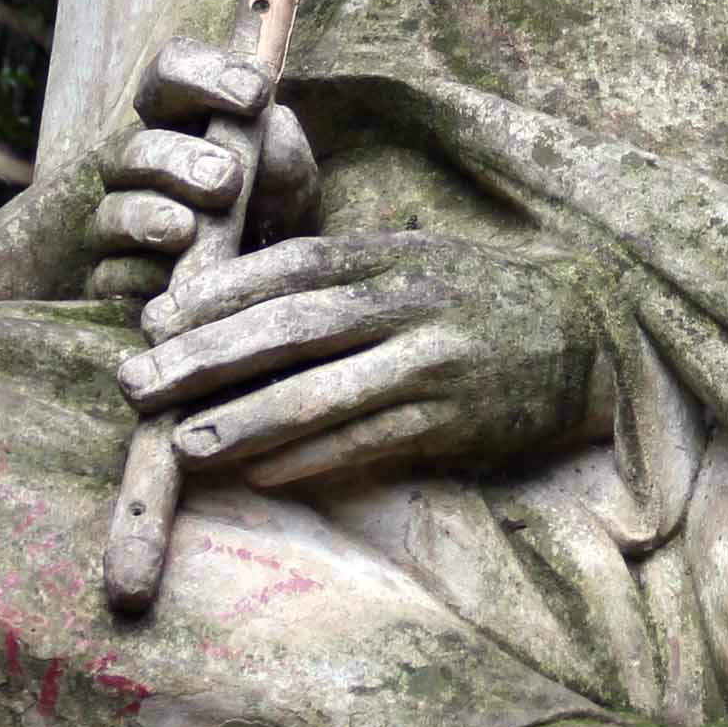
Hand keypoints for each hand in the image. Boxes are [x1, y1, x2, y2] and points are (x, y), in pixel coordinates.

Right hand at [86, 39, 319, 309]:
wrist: (276, 280)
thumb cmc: (275, 207)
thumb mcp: (291, 173)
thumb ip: (279, 143)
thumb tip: (262, 121)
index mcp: (181, 119)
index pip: (169, 73)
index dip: (203, 73)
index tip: (256, 94)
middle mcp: (142, 165)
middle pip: (133, 148)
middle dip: (178, 160)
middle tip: (228, 179)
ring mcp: (124, 222)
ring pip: (114, 211)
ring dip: (150, 216)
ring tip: (190, 230)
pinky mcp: (119, 278)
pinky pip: (111, 276)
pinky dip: (139, 277)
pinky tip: (168, 282)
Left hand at [117, 230, 615, 488]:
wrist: (591, 335)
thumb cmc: (479, 297)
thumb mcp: (414, 257)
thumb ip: (338, 268)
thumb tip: (231, 296)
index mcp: (393, 255)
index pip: (291, 265)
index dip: (218, 292)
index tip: (154, 317)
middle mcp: (409, 302)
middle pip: (291, 327)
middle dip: (206, 358)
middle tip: (135, 383)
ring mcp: (434, 362)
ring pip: (324, 393)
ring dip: (246, 421)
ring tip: (182, 444)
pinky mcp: (455, 419)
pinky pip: (369, 442)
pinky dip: (311, 458)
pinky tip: (261, 471)